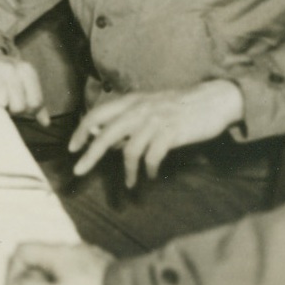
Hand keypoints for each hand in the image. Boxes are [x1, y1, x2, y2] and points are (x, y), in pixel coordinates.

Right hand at [0, 43, 49, 125]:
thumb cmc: (6, 76)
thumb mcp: (24, 84)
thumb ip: (36, 103)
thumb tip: (46, 123)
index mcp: (27, 71)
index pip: (35, 103)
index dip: (27, 110)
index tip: (18, 104)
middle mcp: (12, 68)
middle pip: (18, 106)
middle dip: (11, 109)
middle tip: (5, 101)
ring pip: (1, 103)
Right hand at [5, 242, 112, 284]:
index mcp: (58, 252)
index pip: (23, 250)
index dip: (13, 271)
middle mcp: (73, 248)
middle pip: (40, 257)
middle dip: (31, 278)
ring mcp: (90, 256)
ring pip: (58, 264)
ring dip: (50, 281)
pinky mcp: (103, 266)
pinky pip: (75, 270)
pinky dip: (67, 282)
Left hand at [69, 80, 244, 186]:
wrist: (213, 99)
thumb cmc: (179, 105)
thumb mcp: (148, 106)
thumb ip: (126, 119)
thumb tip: (101, 137)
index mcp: (130, 100)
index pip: (97, 114)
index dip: (82, 131)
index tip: (72, 148)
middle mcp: (138, 109)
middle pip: (105, 134)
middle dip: (90, 154)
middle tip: (78, 171)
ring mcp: (154, 120)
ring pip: (129, 150)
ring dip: (127, 171)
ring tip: (129, 184)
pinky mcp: (171, 133)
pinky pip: (152, 156)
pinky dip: (148, 169)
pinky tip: (149, 176)